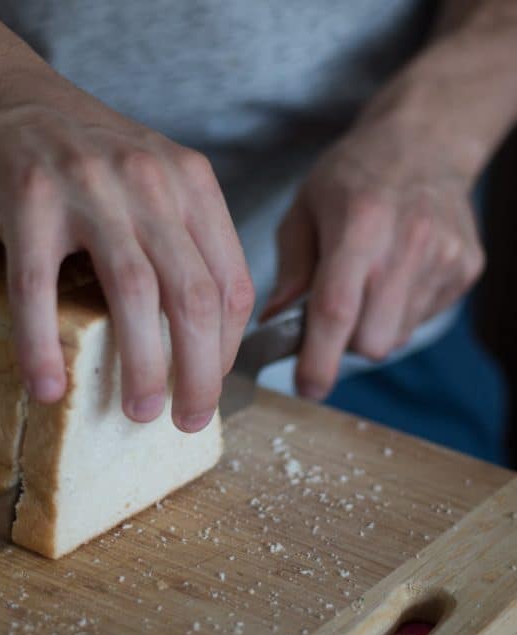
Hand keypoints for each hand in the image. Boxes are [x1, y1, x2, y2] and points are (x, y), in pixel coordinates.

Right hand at [0, 73, 253, 431]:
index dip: (228, 348)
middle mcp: (150, 183)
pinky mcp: (28, 200)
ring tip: (138, 411)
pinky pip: (39, 287)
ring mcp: (89, 188)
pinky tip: (48, 385)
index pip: (232, 283)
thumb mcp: (156, 181)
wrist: (3, 95)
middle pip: (194, 297)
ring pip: (133, 294)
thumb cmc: (85, 154)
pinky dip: (43, 344)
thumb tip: (201, 333)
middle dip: (199, 373)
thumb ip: (185, 240)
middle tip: (189, 419)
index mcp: (192, 184)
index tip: (210, 383)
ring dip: (140, 365)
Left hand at [261, 119, 483, 399]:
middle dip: (344, 344)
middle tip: (334, 314)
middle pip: (371, 342)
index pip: (337, 311)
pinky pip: (421, 320)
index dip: (318, 360)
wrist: (426, 141)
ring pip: (396, 337)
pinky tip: (395, 274)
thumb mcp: (305, 208)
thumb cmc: (354, 175)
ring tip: (368, 284)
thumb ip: (290, 268)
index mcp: (359, 225)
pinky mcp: (466, 268)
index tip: (306, 387)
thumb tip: (274, 322)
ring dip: (372, 328)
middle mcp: (408, 244)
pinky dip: (399, 313)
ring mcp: (444, 257)